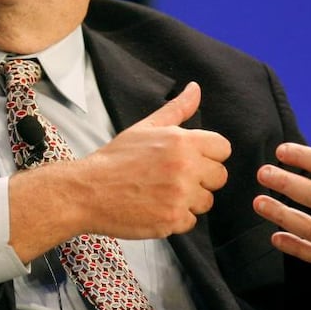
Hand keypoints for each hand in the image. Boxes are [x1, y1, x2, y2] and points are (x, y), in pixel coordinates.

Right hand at [8, 82, 230, 260]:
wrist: (88, 190)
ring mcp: (179, 196)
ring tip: (160, 193)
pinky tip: (155, 208)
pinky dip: (175, 219)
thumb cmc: (116, 158)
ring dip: (188, 201)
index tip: (188, 159)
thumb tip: (195, 88)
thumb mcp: (145, 128)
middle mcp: (185, 167)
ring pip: (206, 201)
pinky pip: (190, 222)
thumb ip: (177, 109)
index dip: (207, 155)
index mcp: (181, 141)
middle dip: (200, 179)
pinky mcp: (172, 220)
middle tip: (170, 178)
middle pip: (219, 177)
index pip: (223, 148)